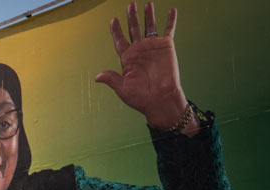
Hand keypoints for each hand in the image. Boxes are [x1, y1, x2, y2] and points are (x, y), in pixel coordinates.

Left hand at [95, 2, 191, 133]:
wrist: (160, 99)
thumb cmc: (141, 98)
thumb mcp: (122, 88)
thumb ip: (111, 78)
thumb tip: (97, 76)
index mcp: (127, 58)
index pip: (120, 40)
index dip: (116, 30)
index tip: (113, 20)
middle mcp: (140, 50)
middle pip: (134, 29)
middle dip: (131, 17)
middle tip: (130, 5)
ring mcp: (153, 47)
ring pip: (149, 26)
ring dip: (148, 15)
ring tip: (147, 3)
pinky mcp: (166, 47)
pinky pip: (169, 30)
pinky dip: (170, 20)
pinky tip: (172, 10)